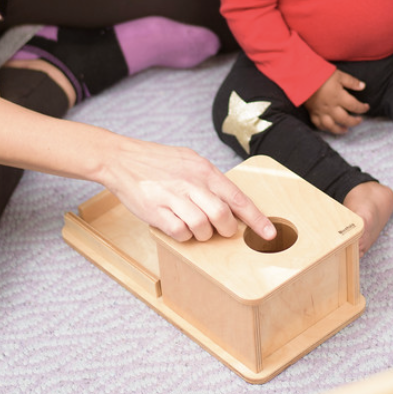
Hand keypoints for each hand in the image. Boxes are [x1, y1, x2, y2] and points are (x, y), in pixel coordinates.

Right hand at [104, 137, 276, 243]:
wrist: (123, 158)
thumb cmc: (157, 161)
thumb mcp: (189, 160)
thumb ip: (209, 179)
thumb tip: (230, 199)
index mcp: (204, 170)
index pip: (238, 198)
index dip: (257, 219)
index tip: (270, 234)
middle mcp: (192, 183)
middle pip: (223, 217)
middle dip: (226, 230)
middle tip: (220, 230)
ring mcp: (174, 198)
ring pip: (203, 227)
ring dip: (202, 233)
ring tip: (193, 224)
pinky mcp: (157, 211)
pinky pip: (180, 233)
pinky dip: (183, 235)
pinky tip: (177, 225)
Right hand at [305, 69, 367, 133]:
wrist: (302, 77)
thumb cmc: (322, 75)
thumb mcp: (339, 75)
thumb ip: (351, 81)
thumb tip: (363, 86)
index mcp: (339, 97)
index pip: (355, 106)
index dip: (362, 108)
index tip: (366, 107)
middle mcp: (331, 107)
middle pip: (345, 119)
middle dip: (354, 121)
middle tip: (359, 120)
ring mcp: (321, 112)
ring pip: (332, 126)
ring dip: (340, 130)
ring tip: (346, 129)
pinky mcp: (312, 113)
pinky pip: (318, 125)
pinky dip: (325, 128)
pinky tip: (329, 128)